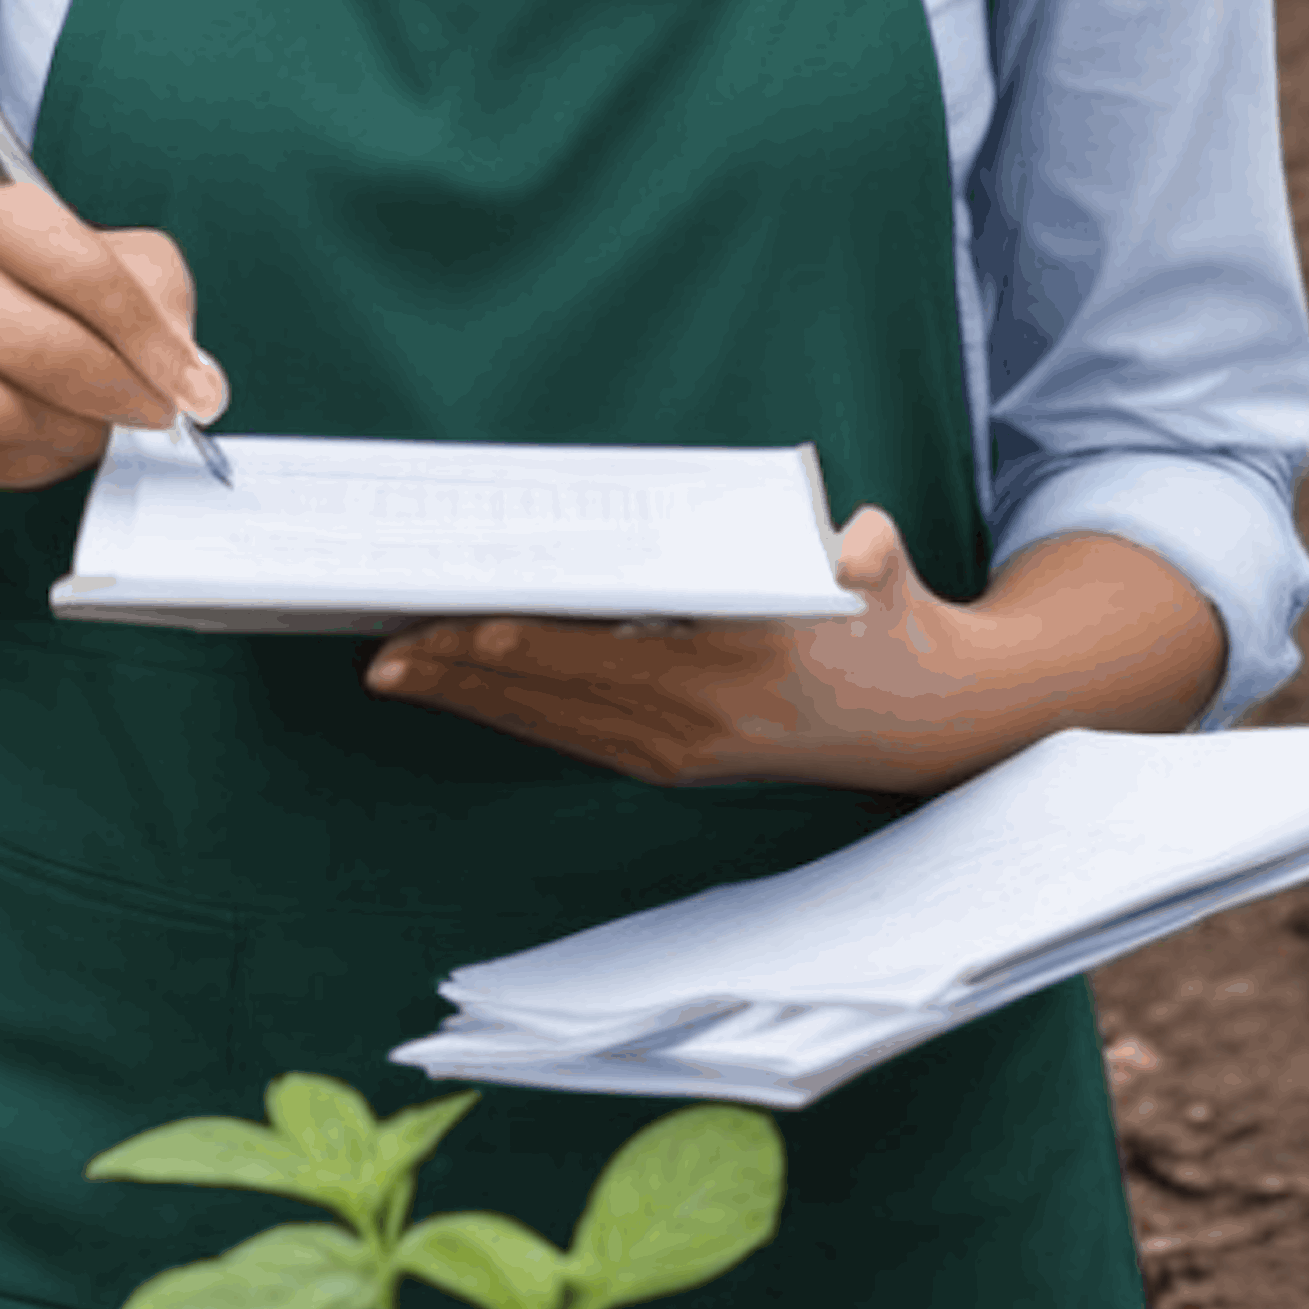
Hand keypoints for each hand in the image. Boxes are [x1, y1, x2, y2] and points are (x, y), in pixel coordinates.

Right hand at [0, 180, 227, 494]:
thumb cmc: (54, 299)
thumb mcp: (125, 270)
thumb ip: (165, 305)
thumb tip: (194, 378)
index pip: (82, 270)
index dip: (149, 338)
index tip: (196, 388)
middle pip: (37, 345)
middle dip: (115, 392)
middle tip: (156, 415)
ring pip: (0, 409)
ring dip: (73, 432)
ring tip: (100, 428)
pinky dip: (32, 460)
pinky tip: (53, 441)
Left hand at [359, 505, 969, 797]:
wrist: (926, 724)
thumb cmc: (890, 620)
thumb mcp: (886, 574)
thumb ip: (866, 557)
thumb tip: (853, 545)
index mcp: (738, 670)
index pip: (610, 655)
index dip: (530, 643)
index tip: (462, 623)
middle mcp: (697, 724)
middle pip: (559, 694)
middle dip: (466, 670)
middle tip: (382, 647)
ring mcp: (679, 752)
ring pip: (552, 723)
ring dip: (469, 697)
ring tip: (392, 667)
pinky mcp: (671, 763)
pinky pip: (571, 738)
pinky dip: (510, 714)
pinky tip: (459, 692)